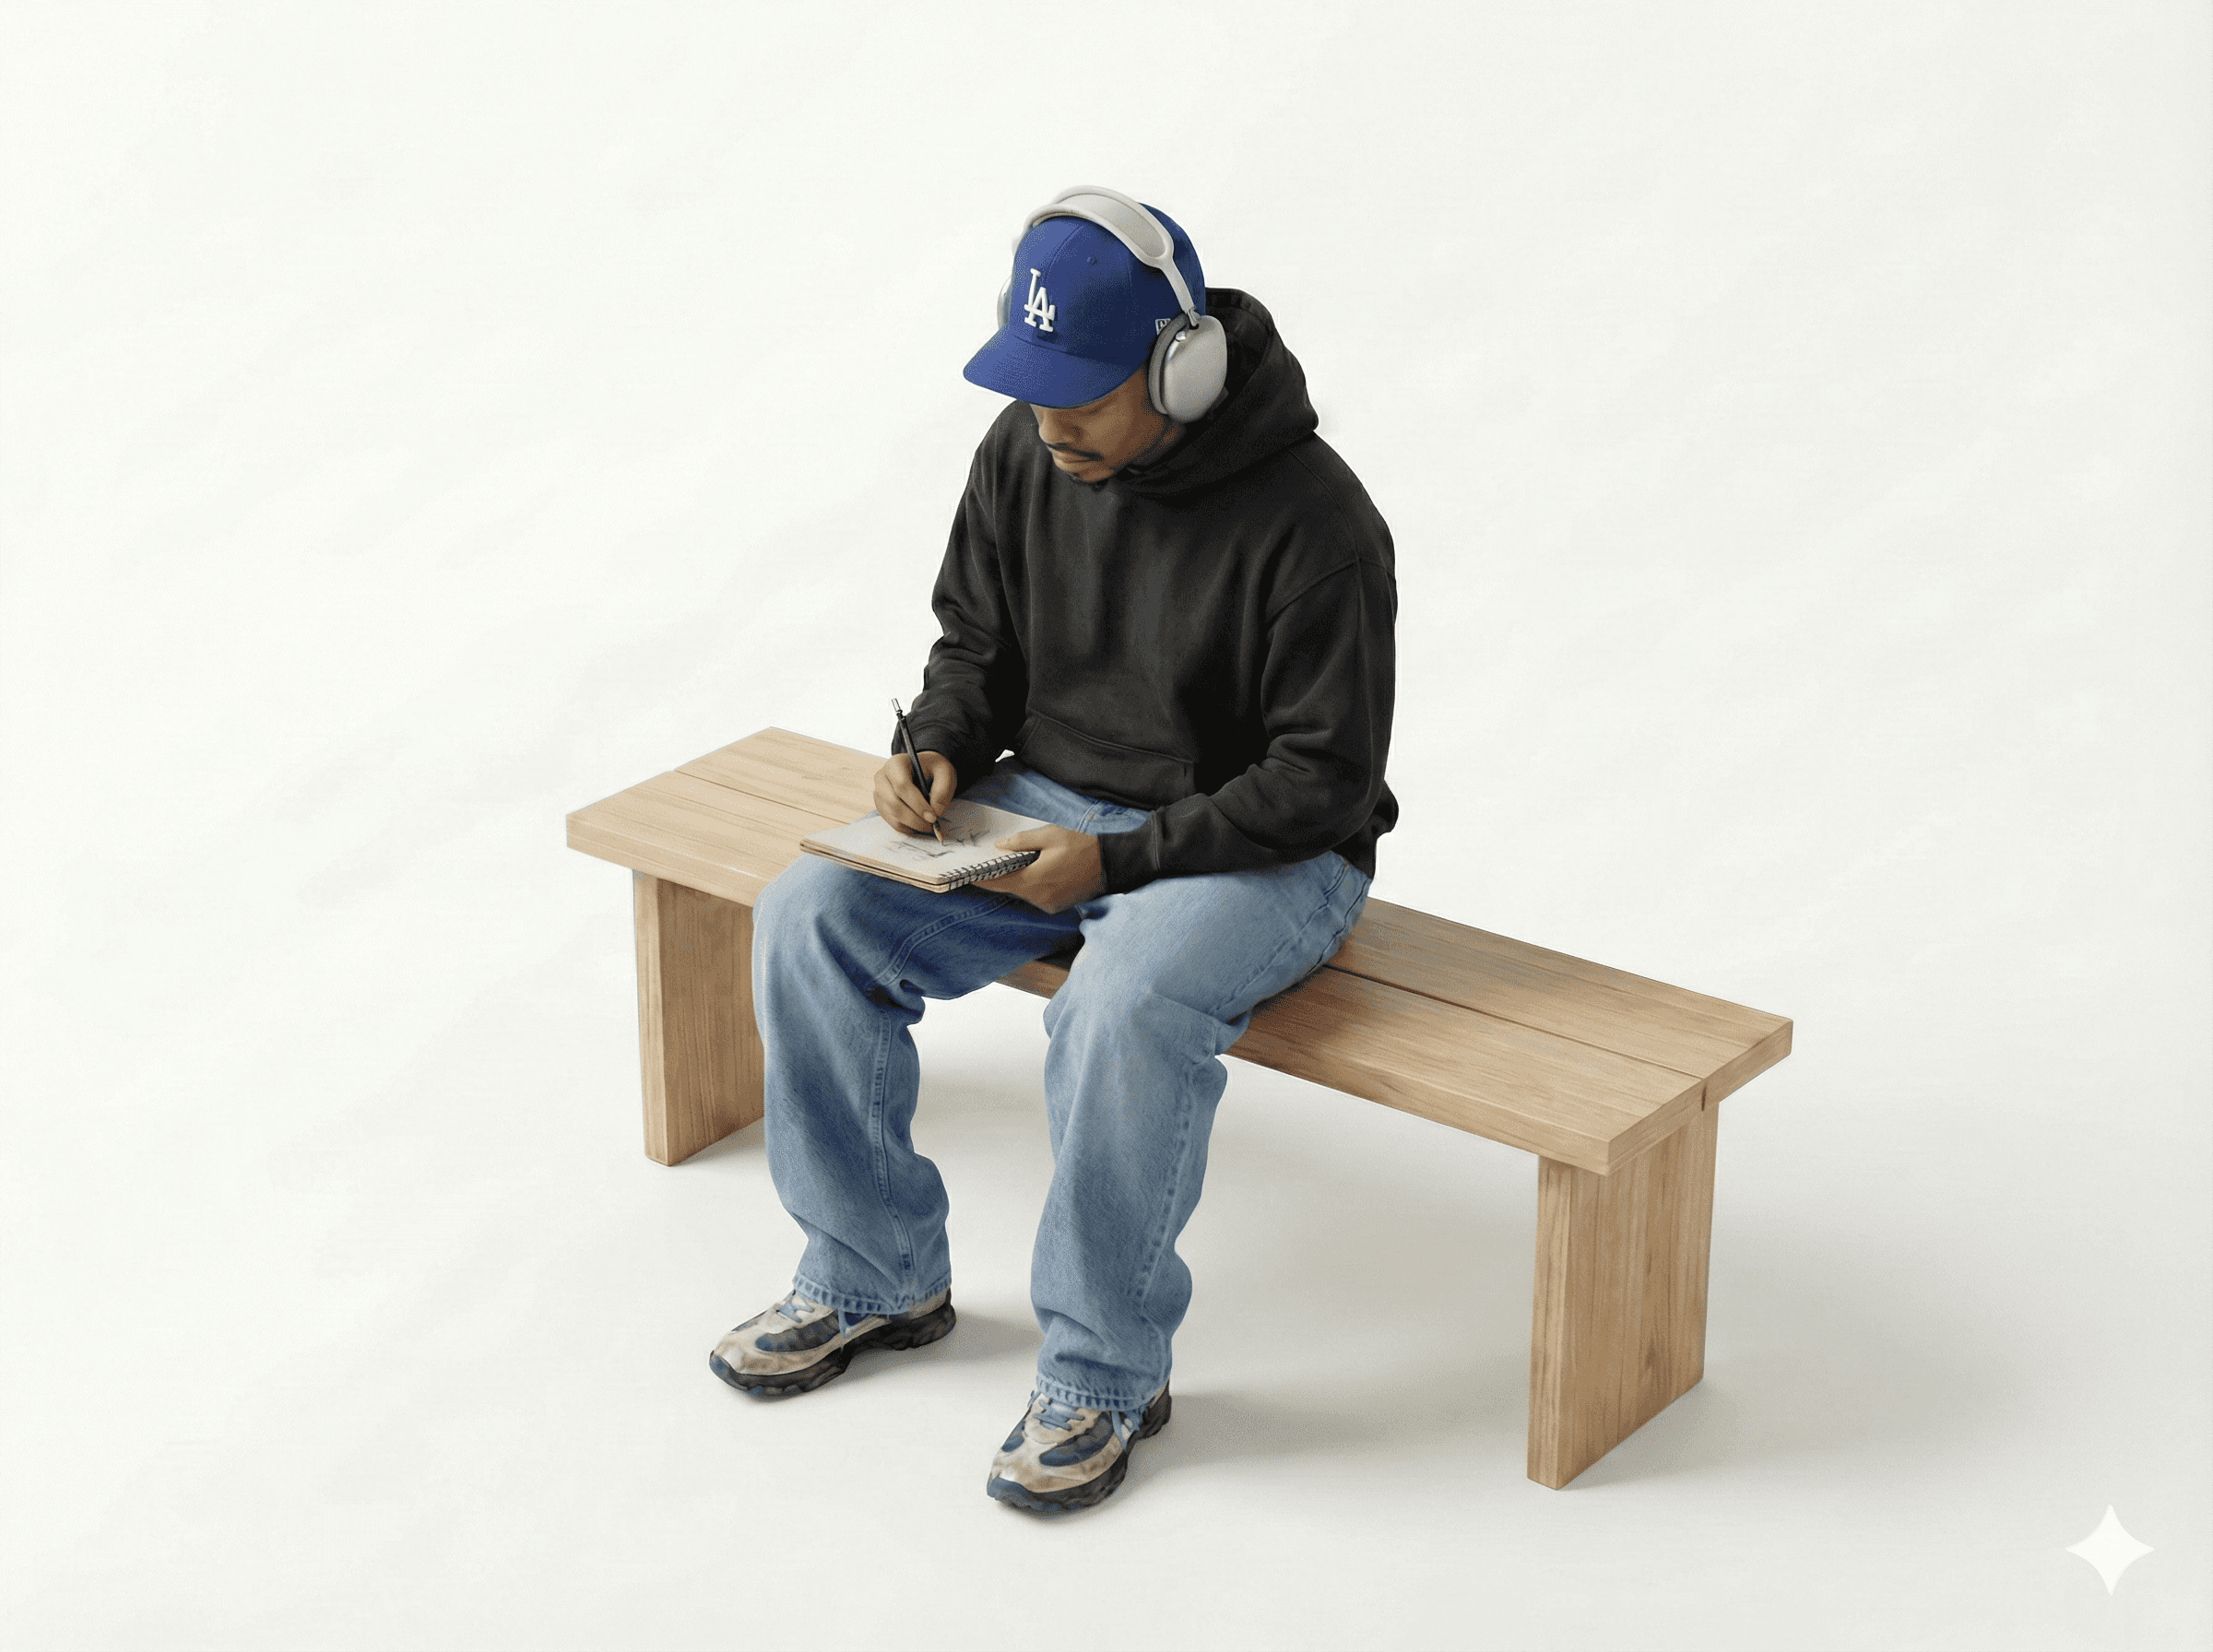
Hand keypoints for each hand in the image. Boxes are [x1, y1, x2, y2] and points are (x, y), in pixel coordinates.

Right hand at [874, 750, 956, 835]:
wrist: (922, 770)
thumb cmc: (932, 769)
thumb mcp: (945, 772)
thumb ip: (942, 790)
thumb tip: (935, 811)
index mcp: (896, 763)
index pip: (902, 786)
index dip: (918, 804)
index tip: (933, 817)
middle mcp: (882, 777)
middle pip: (894, 803)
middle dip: (914, 818)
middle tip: (932, 824)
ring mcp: (879, 793)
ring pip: (892, 815)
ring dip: (912, 825)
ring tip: (928, 825)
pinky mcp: (881, 806)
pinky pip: (892, 822)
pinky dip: (907, 828)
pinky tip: (919, 824)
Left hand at [973, 825, 1103, 913]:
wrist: (1109, 865)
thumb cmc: (1080, 848)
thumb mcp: (1050, 836)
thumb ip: (1022, 841)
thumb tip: (999, 847)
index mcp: (1033, 879)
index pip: (998, 882)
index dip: (981, 878)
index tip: (967, 875)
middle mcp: (1037, 897)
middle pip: (1009, 887)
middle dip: (999, 876)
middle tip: (989, 864)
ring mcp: (1047, 904)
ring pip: (1022, 892)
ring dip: (1018, 880)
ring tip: (1017, 864)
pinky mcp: (1056, 906)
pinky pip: (1036, 896)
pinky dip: (1032, 886)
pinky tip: (1037, 872)